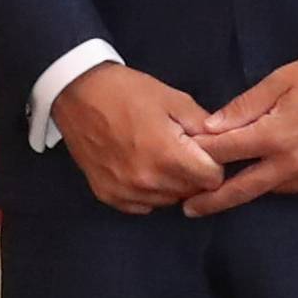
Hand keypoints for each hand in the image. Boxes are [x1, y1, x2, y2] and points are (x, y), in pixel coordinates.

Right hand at [52, 61, 223, 213]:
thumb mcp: (172, 98)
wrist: (76, 93)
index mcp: (168, 156)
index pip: (212, 180)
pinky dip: (147, 192)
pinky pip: (142, 205)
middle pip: (191, 192)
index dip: (213, 164)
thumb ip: (202, 125)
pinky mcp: (108, 195)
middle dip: (193, 174)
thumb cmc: (126, 91)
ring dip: (171, 184)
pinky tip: (140, 168)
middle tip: (180, 150)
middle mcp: (148, 181)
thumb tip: (221, 143)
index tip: (203, 151)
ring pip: (168, 201)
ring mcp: (125, 191)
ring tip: (158, 157)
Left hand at [181, 35, 297, 216]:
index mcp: (278, 136)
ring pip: (275, 189)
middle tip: (189, 209)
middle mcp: (296, 164)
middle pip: (245, 189)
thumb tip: (211, 127)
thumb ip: (245, 106)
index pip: (226, 154)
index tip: (180, 164)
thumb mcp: (283, 79)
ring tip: (230, 186)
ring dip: (253, 186)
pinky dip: (284, 180)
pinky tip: (278, 169)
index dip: (201, 158)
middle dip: (214, 200)